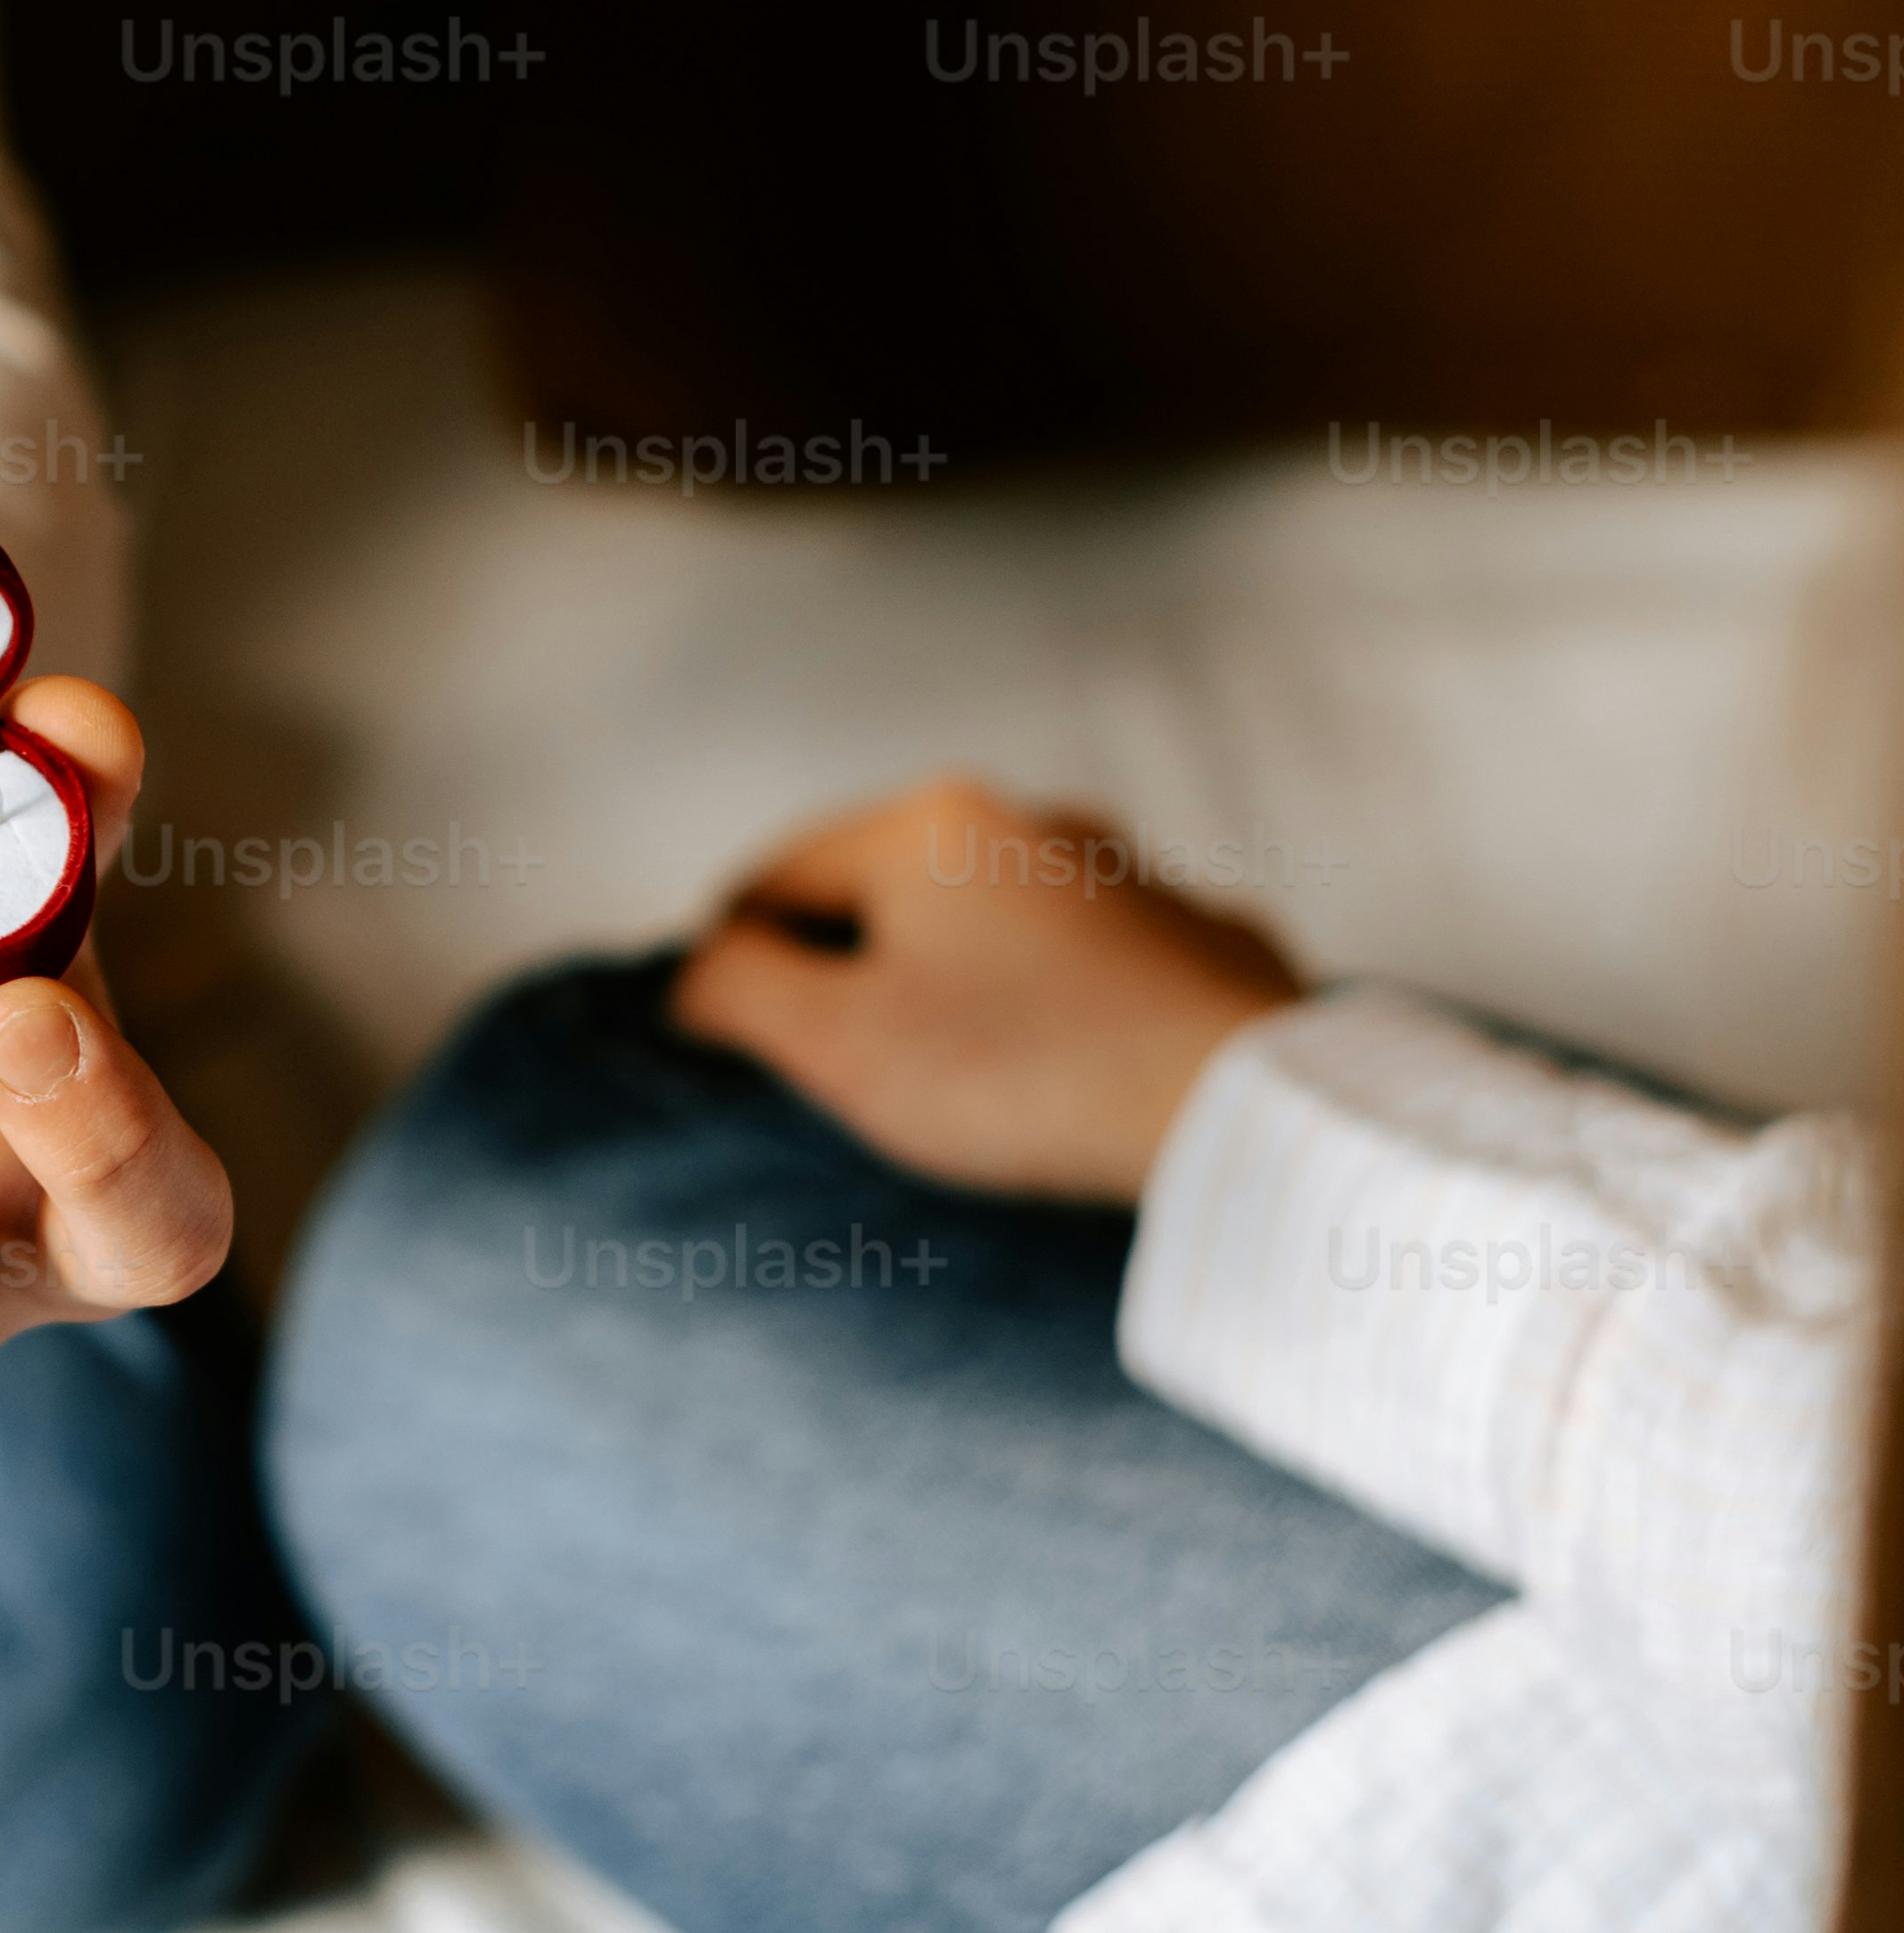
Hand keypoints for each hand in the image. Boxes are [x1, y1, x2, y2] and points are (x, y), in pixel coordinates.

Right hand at [669, 773, 1303, 1199]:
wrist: (1237, 1112)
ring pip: (1003, 931)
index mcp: (930, 821)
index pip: (774, 877)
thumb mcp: (835, 1041)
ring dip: (961, 990)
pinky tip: (1063, 1087)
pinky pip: (1100, 978)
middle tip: (831, 1075)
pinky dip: (1062, 1018)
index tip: (719, 1039)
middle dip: (851, 971)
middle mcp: (1038, 822)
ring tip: (953, 1088)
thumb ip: (740, 989)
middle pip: (893, 897)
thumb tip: (695, 970)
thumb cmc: (1021, 1073)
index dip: (726, 958)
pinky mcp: (1211, 948)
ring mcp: (1136, 881)